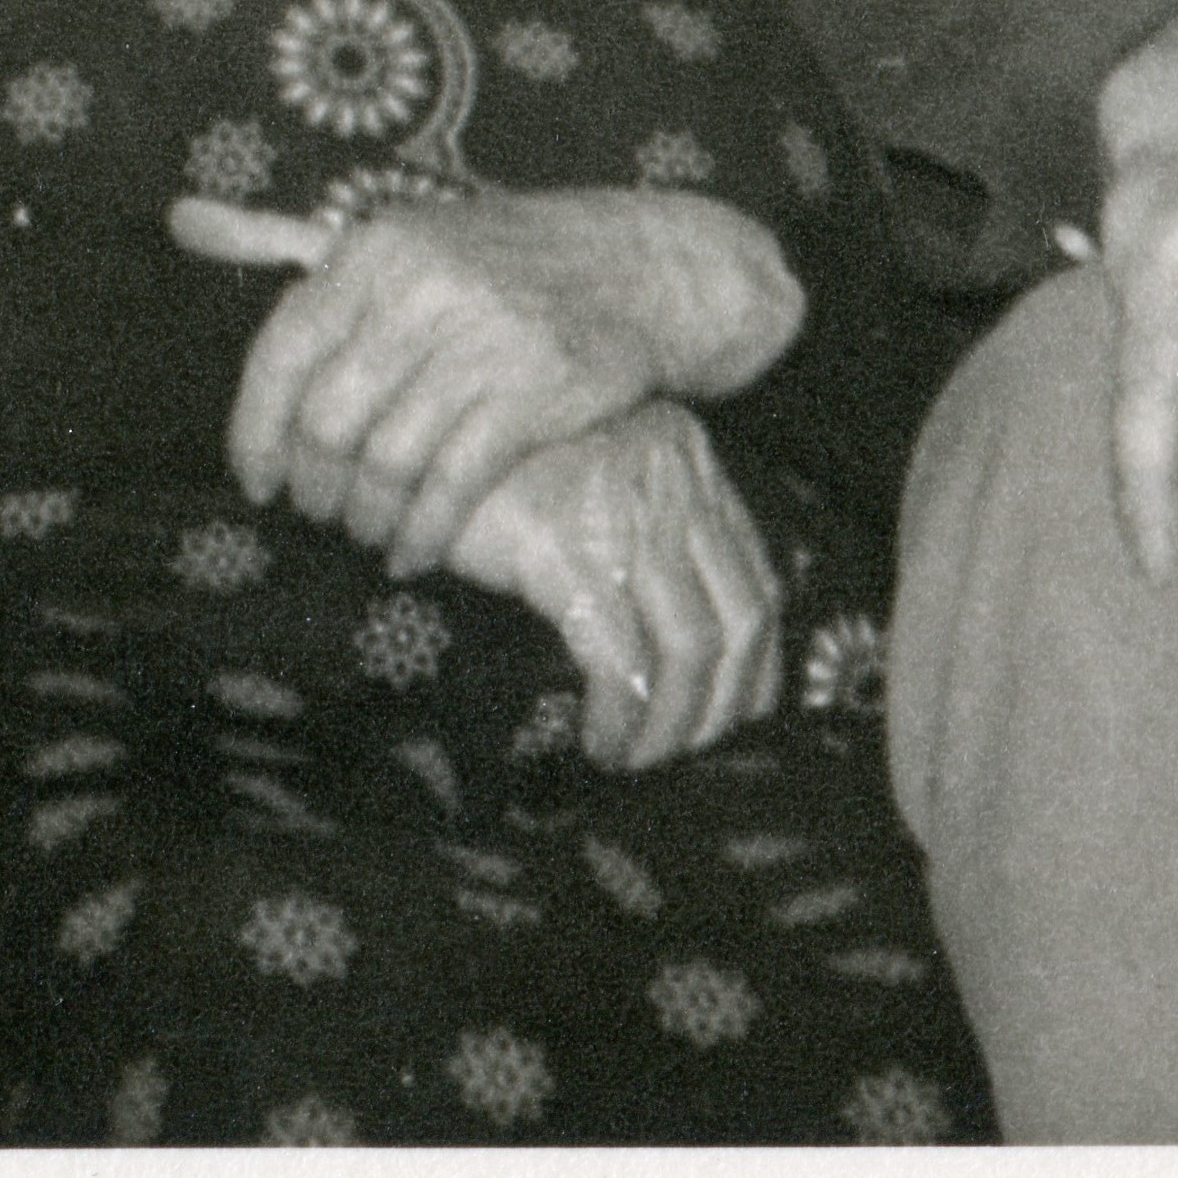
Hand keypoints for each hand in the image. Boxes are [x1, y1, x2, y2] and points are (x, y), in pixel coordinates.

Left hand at [170, 186, 801, 575]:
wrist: (639, 266)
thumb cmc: (499, 262)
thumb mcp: (400, 238)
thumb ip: (284, 240)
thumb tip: (177, 219)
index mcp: (375, 251)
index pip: (281, 353)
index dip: (256, 432)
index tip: (256, 481)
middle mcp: (421, 290)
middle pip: (328, 422)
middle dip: (314, 486)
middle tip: (321, 512)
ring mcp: (481, 341)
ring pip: (386, 462)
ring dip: (367, 518)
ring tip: (369, 534)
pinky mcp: (534, 393)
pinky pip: (453, 485)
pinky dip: (424, 533)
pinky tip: (416, 553)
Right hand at [437, 401, 783, 772]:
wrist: (420, 419)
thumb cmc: (499, 457)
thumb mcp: (592, 471)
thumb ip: (641, 521)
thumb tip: (672, 629)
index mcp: (687, 461)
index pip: (758, 580)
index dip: (757, 664)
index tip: (741, 714)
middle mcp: (672, 484)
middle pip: (739, 619)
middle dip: (724, 707)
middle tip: (692, 753)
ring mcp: (622, 516)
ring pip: (690, 646)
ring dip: (673, 724)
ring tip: (641, 759)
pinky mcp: (565, 549)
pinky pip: (619, 657)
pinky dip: (621, 715)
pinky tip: (601, 739)